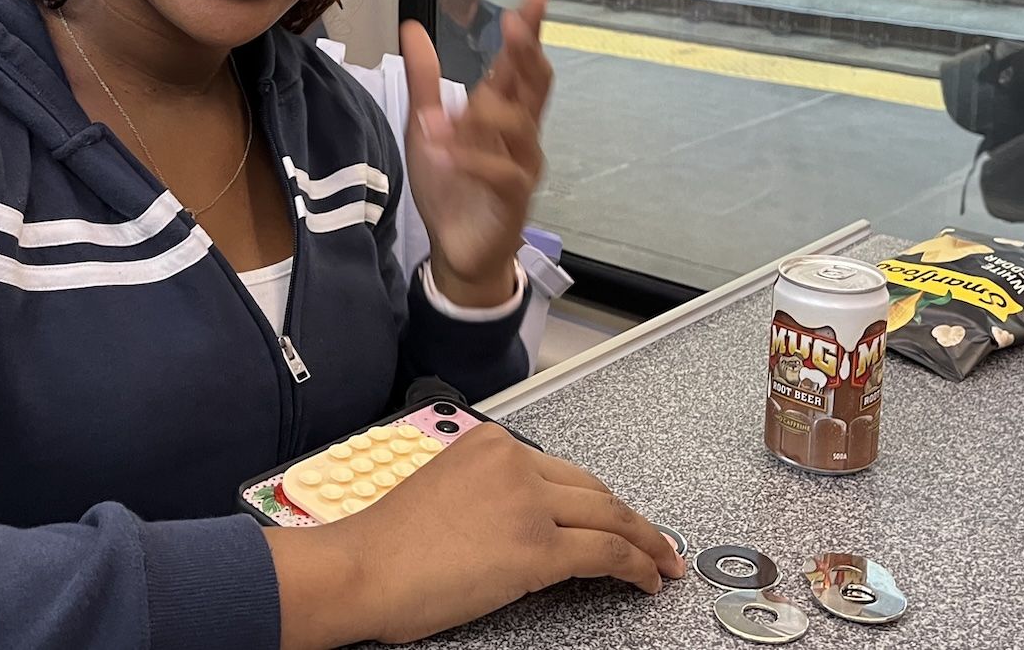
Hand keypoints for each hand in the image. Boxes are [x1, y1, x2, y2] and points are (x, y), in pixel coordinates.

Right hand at [267, 424, 683, 648]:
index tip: (614, 515)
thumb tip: (521, 521)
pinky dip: (637, 567)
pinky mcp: (537, 550)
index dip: (597, 498)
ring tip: (662, 562)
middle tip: (655, 540)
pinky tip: (646, 580)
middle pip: (594, 490)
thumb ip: (487, 492)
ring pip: (611, 518)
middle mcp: (514, 462)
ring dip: (646, 543)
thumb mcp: (443, 491)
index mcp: (489, 442)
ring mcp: (528, 504)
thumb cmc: (384, 545)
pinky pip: (607, 555)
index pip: (562, 470)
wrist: (361, 569)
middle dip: (631, 519)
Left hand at [400, 0, 553, 304]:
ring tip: (441, 118)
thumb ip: (425, 78)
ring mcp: (520, 166)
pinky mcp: (513, 199)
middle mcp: (519, 134)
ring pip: (520, 126)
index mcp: (502, 112)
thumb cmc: (452, 184)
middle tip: (516, 22)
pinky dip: (475, 160)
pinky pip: (503, 173)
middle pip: (535, 85)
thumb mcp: (428, 124)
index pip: (521, 62)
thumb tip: (412, 27)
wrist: (456, 249)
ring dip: (482, 115)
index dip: (530, 29)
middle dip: (527, 51)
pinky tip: (448, 153)